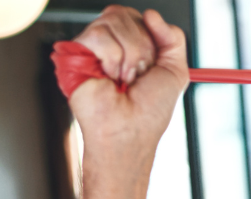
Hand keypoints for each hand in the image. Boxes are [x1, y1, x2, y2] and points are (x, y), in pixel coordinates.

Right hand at [68, 6, 188, 156]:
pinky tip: (108, 79)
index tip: (152, 64)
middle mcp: (110, 43)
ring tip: (123, 81)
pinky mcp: (75, 53)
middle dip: (141, 48)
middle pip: (125, 14)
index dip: (150, 37)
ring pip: (112, 20)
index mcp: (131, 45)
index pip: (139, 17)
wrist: (129, 132)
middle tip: (137, 76)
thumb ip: (173, 38)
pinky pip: (98, 35)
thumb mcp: (176, 72)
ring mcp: (92, 47)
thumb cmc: (149, 112)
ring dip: (128, 56)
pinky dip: (111, 59)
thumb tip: (151, 14)